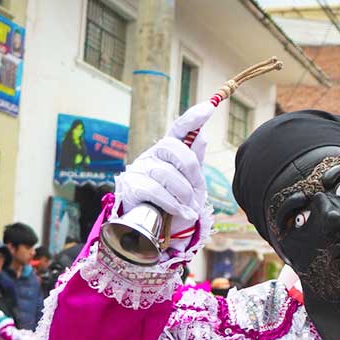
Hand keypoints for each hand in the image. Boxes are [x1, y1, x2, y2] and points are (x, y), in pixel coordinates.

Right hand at [112, 102, 215, 253]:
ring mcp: (140, 169)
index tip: (208, 109)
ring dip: (184, 195)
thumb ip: (194, 160)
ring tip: (189, 209)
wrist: (158, 231)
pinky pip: (155, 190)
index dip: (192, 118)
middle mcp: (152, 155)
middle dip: (191, 173)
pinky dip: (173, 204)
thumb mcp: (192, 184)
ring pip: (167, 174)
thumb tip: (201, 135)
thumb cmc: (176, 204)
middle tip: (197, 193)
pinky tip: (181, 212)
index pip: (179, 129)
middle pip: (174, 149)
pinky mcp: (130, 186)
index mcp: (169, 151)